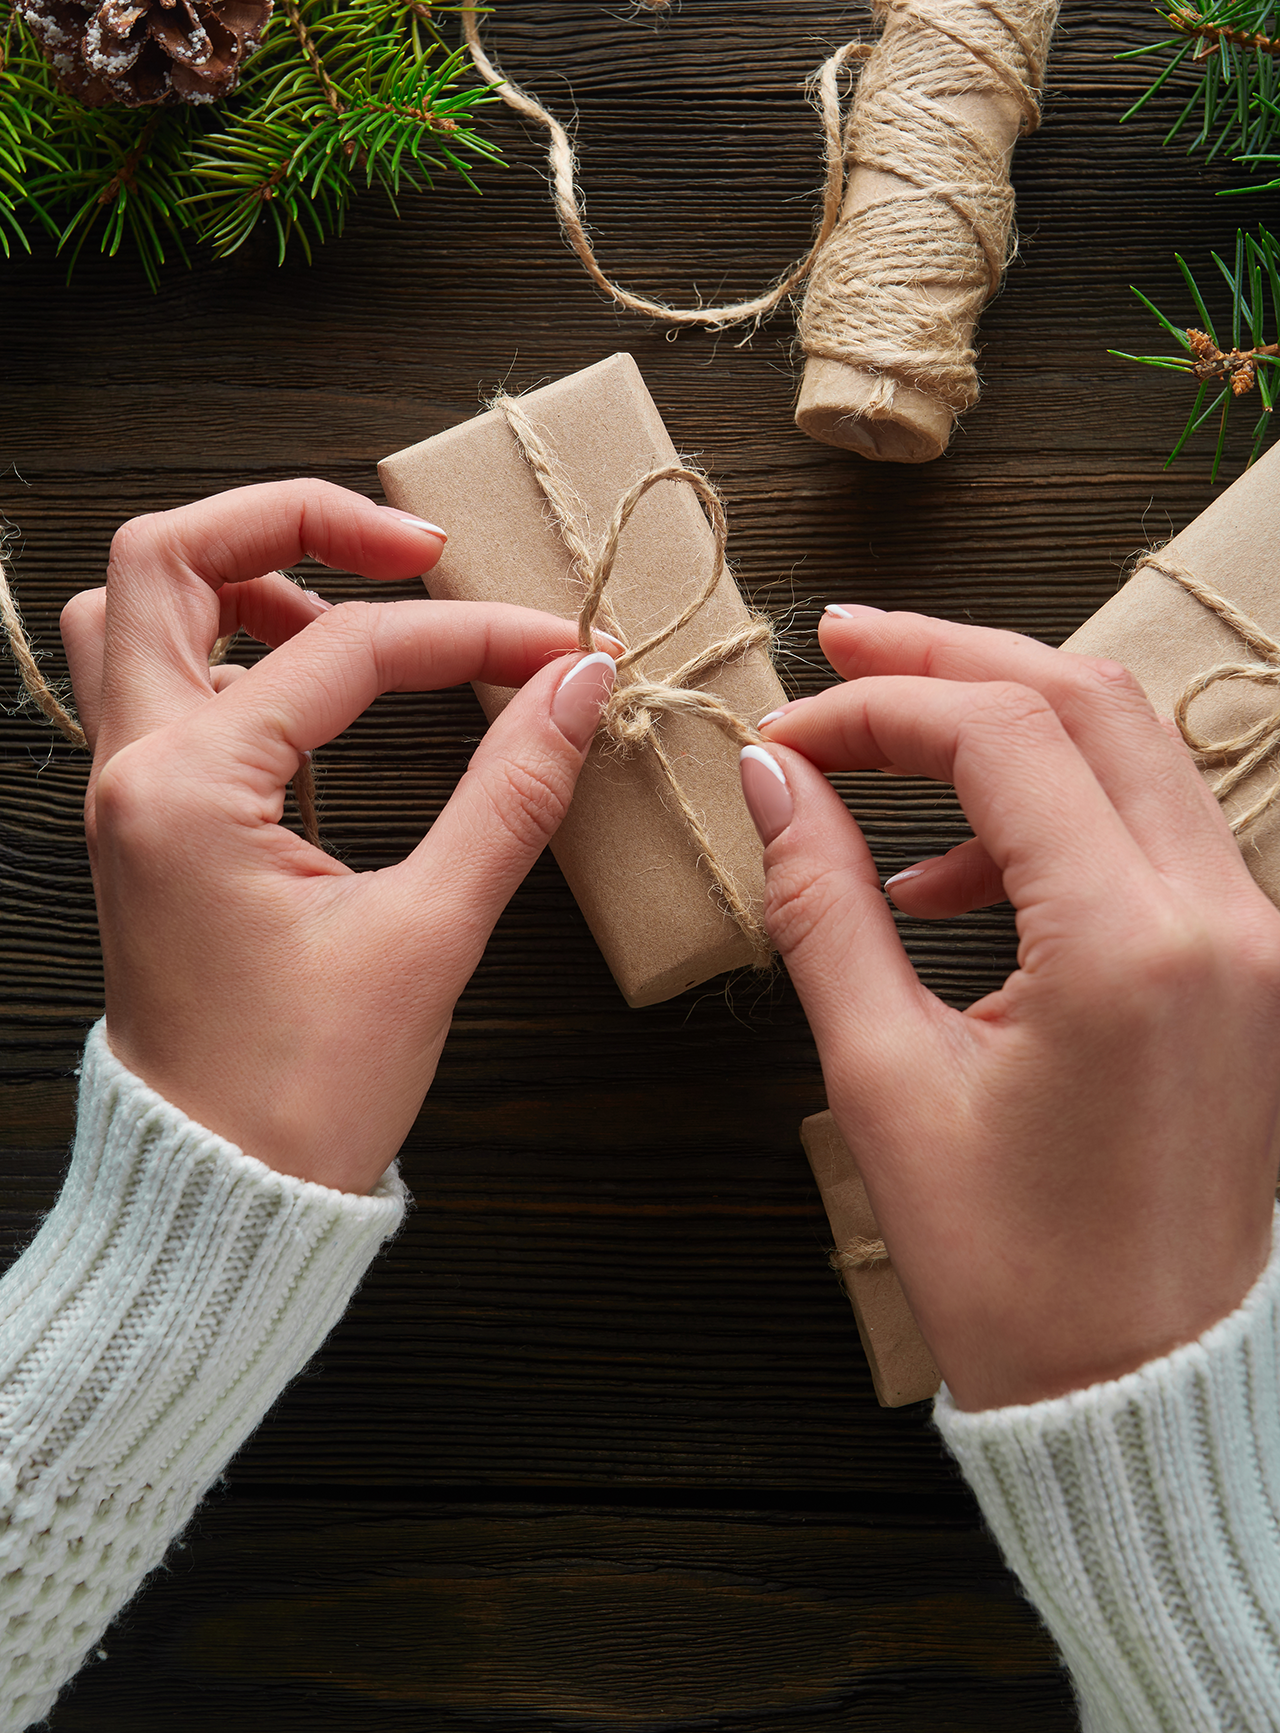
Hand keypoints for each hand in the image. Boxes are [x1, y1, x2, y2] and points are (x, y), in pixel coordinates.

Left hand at [60, 480, 616, 1193]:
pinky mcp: (144, 824)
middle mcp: (131, 771)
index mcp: (189, 791)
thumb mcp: (429, 936)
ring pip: (134, 612)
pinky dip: (224, 646)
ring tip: (348, 602)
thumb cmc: (304, 1092)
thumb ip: (508, 794)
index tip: (558, 651)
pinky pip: (151, 682)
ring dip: (237, 575)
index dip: (468, 634)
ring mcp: (123, 794)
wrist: (218, 1200)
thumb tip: (576, 685)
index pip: (344, 649)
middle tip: (410, 548)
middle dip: (291, 519)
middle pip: (164, 558)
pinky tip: (310, 683)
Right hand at [742, 606, 1279, 1410]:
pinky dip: (1053, 810)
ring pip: (1131, 746)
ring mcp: (1253, 939)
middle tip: (842, 646)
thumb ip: (822, 905)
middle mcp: (1220, 919)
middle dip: (950, 657)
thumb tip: (771, 780)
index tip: (787, 730)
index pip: (1001, 734)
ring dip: (1006, 724)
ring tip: (883, 762)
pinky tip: (954, 878)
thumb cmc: (1015, 1276)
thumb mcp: (886, 1081)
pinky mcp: (1250, 966)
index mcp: (1129, 946)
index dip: (878, 706)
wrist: (1141, 1392)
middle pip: (1085, 697)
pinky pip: (1153, 828)